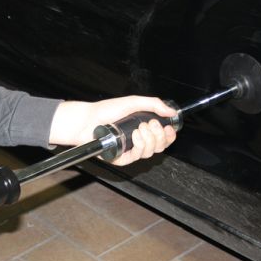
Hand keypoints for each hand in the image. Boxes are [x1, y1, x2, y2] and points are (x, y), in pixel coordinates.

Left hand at [49, 96, 177, 165]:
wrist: (89, 119)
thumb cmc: (107, 110)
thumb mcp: (133, 102)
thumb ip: (154, 104)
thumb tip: (171, 112)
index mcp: (144, 129)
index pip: (163, 138)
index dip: (169, 135)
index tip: (168, 128)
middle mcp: (139, 141)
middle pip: (160, 146)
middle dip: (159, 135)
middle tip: (150, 124)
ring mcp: (130, 150)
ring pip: (150, 152)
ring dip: (149, 139)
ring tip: (139, 128)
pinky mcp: (122, 158)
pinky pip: (137, 157)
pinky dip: (139, 145)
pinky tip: (135, 136)